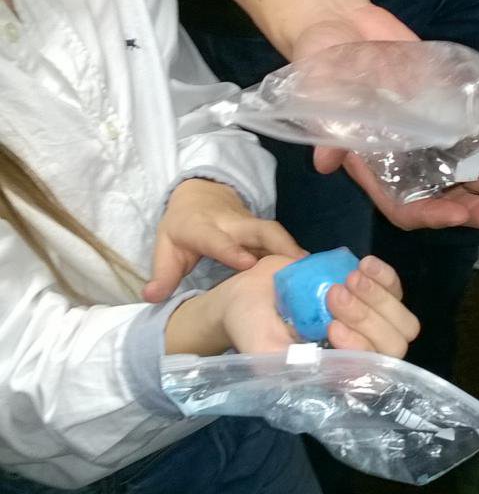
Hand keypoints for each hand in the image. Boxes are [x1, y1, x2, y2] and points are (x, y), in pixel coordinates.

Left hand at [145, 178, 303, 303]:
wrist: (200, 195)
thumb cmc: (182, 228)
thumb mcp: (165, 249)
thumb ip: (162, 275)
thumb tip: (150, 297)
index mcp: (203, 228)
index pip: (217, 239)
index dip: (231, 250)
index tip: (247, 263)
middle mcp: (232, 224)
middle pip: (259, 230)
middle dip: (280, 246)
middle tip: (300, 269)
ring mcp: (251, 226)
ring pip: (276, 234)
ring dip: (294, 252)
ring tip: (313, 274)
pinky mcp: (263, 232)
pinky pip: (281, 242)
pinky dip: (295, 256)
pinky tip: (311, 274)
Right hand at [166, 253, 419, 358]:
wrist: (247, 291)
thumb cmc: (251, 325)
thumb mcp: (262, 350)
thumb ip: (288, 364)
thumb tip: (319, 369)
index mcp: (338, 374)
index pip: (371, 373)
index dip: (360, 349)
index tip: (331, 327)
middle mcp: (359, 351)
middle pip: (394, 344)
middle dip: (367, 318)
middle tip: (333, 293)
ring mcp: (369, 322)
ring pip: (401, 319)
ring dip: (376, 296)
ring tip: (345, 278)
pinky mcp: (370, 294)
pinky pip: (395, 289)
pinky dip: (384, 276)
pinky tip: (363, 264)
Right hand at [293, 11, 478, 228]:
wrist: (341, 30)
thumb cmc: (321, 69)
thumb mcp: (315, 97)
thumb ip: (325, 132)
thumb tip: (325, 163)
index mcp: (375, 168)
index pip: (405, 206)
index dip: (430, 215)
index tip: (456, 213)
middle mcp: (408, 161)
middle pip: (447, 196)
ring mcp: (431, 139)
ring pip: (470, 170)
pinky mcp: (447, 112)